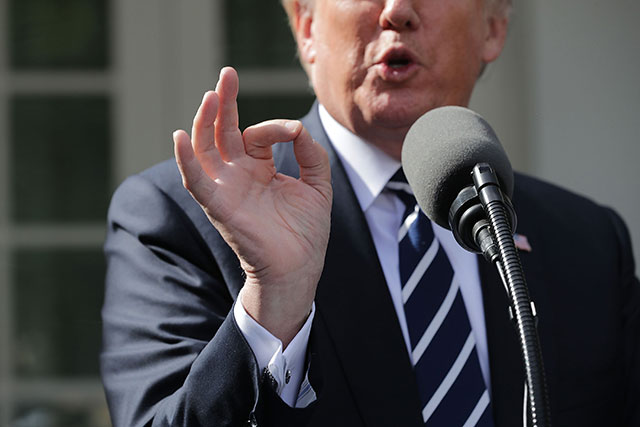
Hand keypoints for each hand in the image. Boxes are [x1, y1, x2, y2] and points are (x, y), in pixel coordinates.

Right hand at [173, 67, 331, 345]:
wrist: (300, 269)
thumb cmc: (306, 231)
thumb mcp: (317, 184)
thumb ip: (310, 154)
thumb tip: (297, 128)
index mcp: (259, 168)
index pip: (256, 134)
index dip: (274, 127)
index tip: (294, 133)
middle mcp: (237, 175)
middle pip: (222, 132)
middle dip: (223, 102)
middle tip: (227, 74)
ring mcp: (226, 190)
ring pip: (205, 149)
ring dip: (205, 122)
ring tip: (211, 95)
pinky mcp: (219, 207)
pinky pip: (196, 182)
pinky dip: (186, 160)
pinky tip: (181, 136)